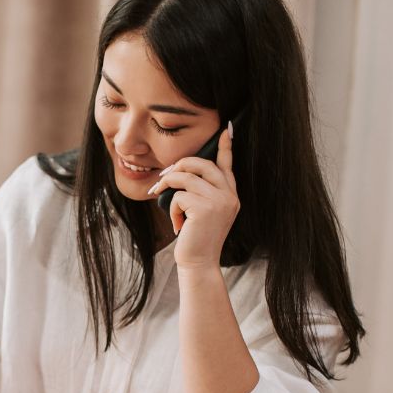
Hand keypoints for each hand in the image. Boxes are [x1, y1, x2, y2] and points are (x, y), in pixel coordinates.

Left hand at [147, 122, 237, 269]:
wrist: (199, 262)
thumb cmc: (196, 237)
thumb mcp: (203, 211)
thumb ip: (200, 191)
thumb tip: (179, 171)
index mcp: (230, 194)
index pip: (227, 165)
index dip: (225, 146)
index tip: (226, 129)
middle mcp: (229, 195)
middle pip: (201, 164)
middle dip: (178, 166)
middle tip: (164, 177)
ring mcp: (220, 201)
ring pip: (186, 177)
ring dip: (168, 186)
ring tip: (162, 199)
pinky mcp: (206, 208)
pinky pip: (179, 196)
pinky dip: (172, 208)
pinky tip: (177, 224)